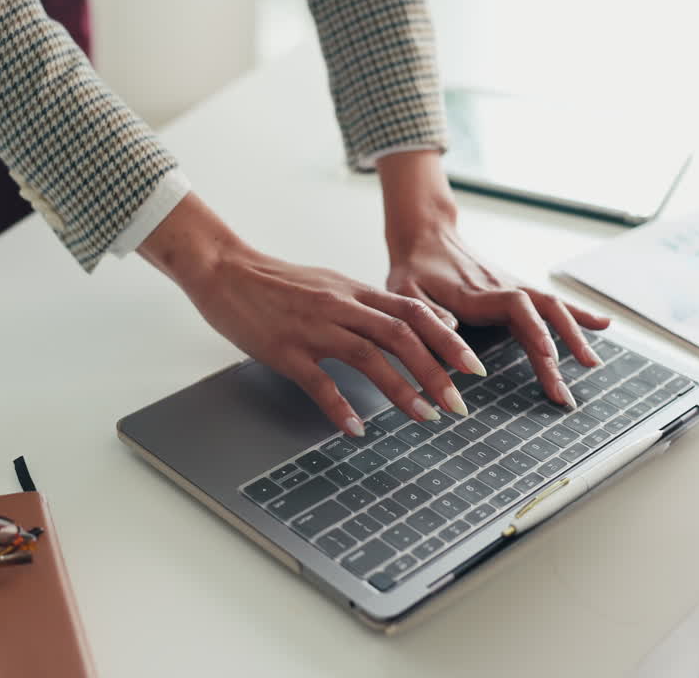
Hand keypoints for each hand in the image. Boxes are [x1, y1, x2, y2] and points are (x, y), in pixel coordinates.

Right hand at [139, 193, 484, 436]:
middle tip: (458, 405)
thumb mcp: (331, 285)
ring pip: (369, 356)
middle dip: (437, 372)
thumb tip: (407, 326)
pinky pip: (318, 381)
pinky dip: (341, 407)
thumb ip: (368, 306)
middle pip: (402, 335)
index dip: (448, 340)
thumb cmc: (276, 283)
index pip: (415, 312)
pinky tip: (356, 429)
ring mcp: (312, 327)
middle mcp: (341, 306)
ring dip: (402, 390)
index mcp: (355, 292)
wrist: (225, 270)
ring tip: (424, 418)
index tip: (473, 368)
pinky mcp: (284, 349)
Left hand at [377, 151, 610, 406]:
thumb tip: (453, 331)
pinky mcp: (515, 292)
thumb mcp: (406, 291)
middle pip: (542, 313)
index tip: (548, 355)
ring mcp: (512, 288)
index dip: (534, 329)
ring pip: (552, 308)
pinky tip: (601, 325)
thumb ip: (426, 313)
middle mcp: (501, 287)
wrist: (423, 238)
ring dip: (574, 336)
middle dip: (561, 349)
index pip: (515, 306)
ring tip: (592, 365)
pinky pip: (550, 304)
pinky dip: (577, 314)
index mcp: (476, 292)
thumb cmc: (412, 269)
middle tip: (564, 392)